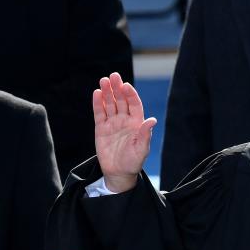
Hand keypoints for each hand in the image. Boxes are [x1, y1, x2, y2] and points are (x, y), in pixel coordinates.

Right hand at [93, 72, 156, 192]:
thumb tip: (152, 120)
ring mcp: (112, 123)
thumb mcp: (141, 149)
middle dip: (117, 88)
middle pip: (121, 100)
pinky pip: (99, 113)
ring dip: (107, 92)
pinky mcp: (101, 129)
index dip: (130, 94)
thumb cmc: (133, 162)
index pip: (134, 104)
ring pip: (109, 104)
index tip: (126, 85)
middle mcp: (124, 120)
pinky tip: (97, 93)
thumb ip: (145, 134)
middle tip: (113, 76)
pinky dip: (98, 103)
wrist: (118, 173)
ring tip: (103, 81)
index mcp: (136, 123)